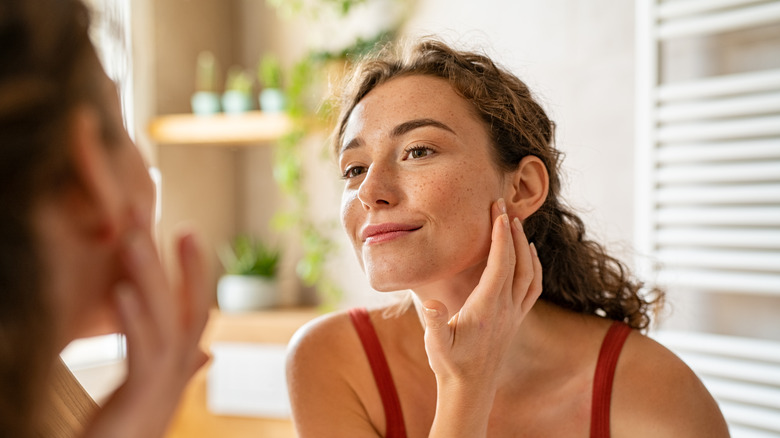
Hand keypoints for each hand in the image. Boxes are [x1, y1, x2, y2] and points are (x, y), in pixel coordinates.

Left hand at [82, 219, 209, 437]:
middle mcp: (181, 368)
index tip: (186, 229)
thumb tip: (206, 352)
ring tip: (133, 238)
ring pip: (165, 320)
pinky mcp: (142, 395)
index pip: (194, 307)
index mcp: (181, 362)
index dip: (194, 269)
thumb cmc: (132, 427)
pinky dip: (133, 319)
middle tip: (160, 216)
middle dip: (174, 261)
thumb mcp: (154, 388)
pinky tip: (120, 290)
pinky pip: (141, 351)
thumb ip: (182, 367)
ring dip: (150, 277)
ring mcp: (165, 382)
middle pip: (184, 306)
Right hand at [422, 198, 542, 386]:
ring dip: (524, 246)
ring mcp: (514, 314)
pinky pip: (533, 287)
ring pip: (530, 273)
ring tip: (515, 224)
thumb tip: (432, 304)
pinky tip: (528, 255)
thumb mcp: (436, 345)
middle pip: (517, 261)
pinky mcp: (516, 319)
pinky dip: (534, 266)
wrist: (470, 389)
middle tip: (502, 206)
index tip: (496, 211)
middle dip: (511, 231)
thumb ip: (436, 323)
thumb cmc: (450, 365)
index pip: (500, 264)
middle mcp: (506, 308)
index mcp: (488, 308)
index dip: (500, 236)